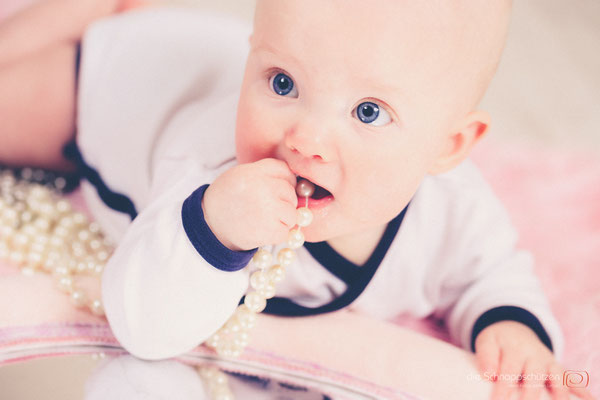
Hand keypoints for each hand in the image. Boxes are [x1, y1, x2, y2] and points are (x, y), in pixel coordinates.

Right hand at [202, 158, 297, 250]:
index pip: (285, 170)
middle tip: (267, 208)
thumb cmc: (225, 199)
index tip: (278, 189)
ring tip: (264, 220)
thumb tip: (294, 182)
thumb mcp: (240, 175)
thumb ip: (264, 174)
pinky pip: (286, 232)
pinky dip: (277, 234)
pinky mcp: (270, 230)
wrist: (208, 225)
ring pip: (292, 213)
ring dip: (282, 219)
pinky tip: (262, 231)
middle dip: (283, 201)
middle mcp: (263, 188)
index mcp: (254, 172)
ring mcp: (268, 209)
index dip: (285, 181)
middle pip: (290, 192)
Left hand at [475, 320, 594, 399]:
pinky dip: (581, 391)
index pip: (509, 369)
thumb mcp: (487, 342)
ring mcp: (549, 362)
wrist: (514, 329)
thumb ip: (486, 357)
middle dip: (531, 395)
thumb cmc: (498, 342)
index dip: (503, 387)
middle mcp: (534, 355)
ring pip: (557, 379)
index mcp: (514, 348)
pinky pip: (571, 380)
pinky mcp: (558, 369)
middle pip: (534, 377)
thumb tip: (489, 376)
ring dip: (559, 395)